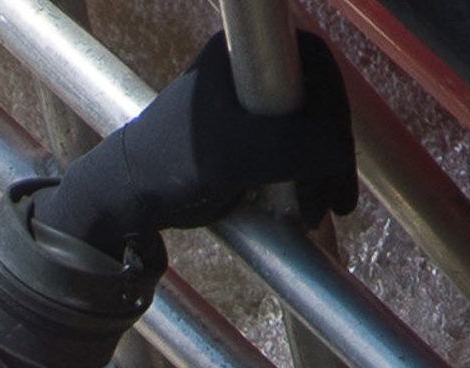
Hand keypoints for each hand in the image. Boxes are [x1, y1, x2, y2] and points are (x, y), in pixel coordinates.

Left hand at [40, 31, 360, 252]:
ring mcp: (252, 106)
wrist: (128, 200)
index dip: (334, 112)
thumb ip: (295, 146)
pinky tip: (312, 206)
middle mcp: (250, 72)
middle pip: (317, 104)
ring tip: (323, 211)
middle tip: (336, 202)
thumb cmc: (171, 166)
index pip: (314, 68)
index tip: (337, 162)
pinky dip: (308, 177)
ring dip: (324, 172)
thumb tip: (341, 151)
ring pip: (310, 130)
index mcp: (242, 54)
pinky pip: (295, 150)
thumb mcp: (238, 154)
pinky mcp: (251, 138)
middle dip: (332, 153)